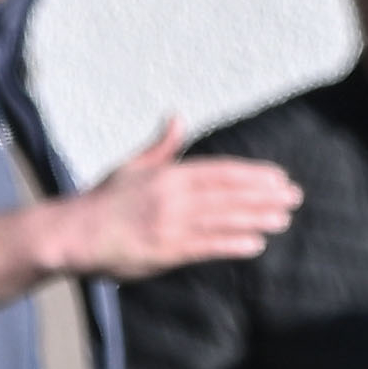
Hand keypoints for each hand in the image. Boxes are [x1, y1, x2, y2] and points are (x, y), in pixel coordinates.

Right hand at [52, 118, 300, 279]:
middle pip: (228, 192)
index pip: (220, 171)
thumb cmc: (103, 202)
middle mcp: (172, 196)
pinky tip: (256, 244)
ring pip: (222, 218)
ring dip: (256, 218)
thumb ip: (161, 148)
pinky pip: (206, 246)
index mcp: (167, 174)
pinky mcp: (164, 251)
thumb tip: (177, 118)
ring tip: (284, 218)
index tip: (278, 176)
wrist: (72, 233)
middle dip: (264, 194)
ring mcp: (169, 224)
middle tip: (294, 196)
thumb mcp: (132, 167)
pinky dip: (232, 244)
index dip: (252, 174)